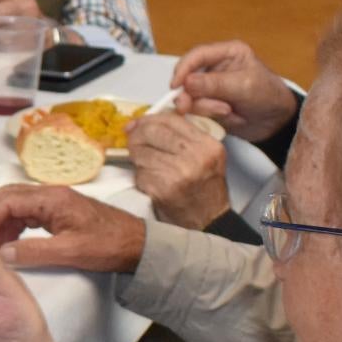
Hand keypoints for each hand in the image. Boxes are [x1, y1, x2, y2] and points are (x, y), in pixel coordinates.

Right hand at [0, 182, 147, 274]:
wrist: (137, 244)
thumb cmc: (108, 245)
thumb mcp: (70, 252)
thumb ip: (34, 252)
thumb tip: (2, 253)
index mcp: (52, 198)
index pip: (7, 200)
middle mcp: (50, 194)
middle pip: (7, 196)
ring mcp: (54, 201)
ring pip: (15, 204)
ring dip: (1, 222)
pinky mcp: (58, 211)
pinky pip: (27, 212)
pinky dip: (14, 225)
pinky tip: (12, 243)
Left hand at [127, 111, 228, 231]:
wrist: (208, 221)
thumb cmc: (205, 188)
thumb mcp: (206, 156)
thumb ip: (183, 136)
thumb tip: (145, 122)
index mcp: (207, 146)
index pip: (170, 120)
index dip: (148, 119)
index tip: (138, 124)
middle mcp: (194, 158)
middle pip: (152, 132)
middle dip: (137, 135)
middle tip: (133, 140)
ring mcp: (177, 174)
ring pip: (141, 152)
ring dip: (137, 157)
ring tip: (146, 165)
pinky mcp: (161, 190)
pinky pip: (139, 173)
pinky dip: (140, 175)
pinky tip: (150, 181)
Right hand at [172, 40, 297, 141]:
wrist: (278, 123)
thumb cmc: (269, 96)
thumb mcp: (244, 86)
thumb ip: (214, 84)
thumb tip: (186, 82)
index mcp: (226, 53)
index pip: (197, 55)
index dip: (183, 69)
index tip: (176, 85)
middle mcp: (215, 68)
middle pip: (188, 78)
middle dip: (190, 94)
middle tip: (186, 107)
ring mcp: (210, 88)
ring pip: (190, 97)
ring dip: (204, 108)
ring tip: (227, 112)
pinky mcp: (208, 105)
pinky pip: (196, 111)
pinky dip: (207, 116)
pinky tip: (226, 117)